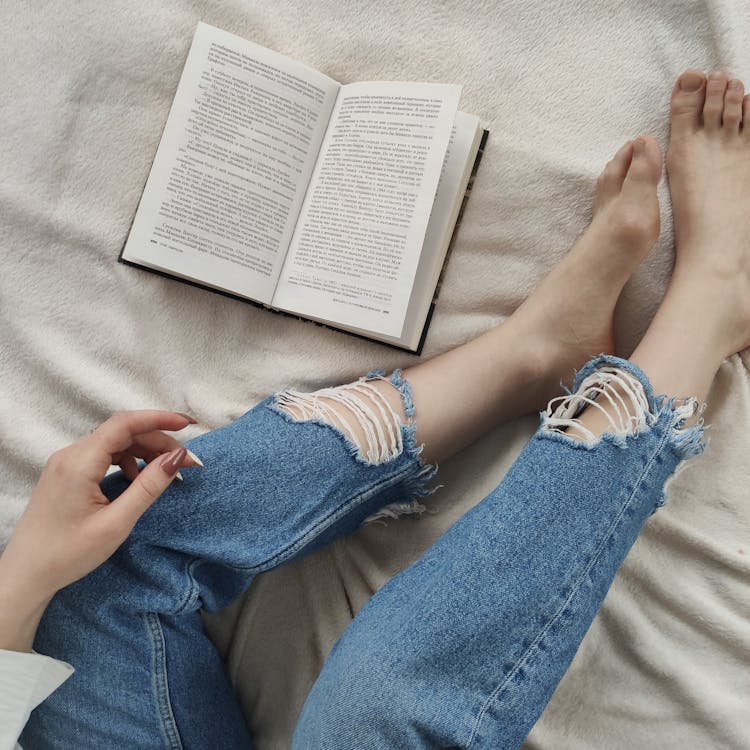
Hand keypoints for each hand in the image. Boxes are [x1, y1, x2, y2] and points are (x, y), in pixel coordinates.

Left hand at [0, 410, 201, 650]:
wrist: (26, 575)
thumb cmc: (68, 554)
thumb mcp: (116, 523)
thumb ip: (148, 487)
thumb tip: (176, 457)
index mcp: (79, 462)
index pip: (124, 424)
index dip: (159, 418)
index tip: (188, 424)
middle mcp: (70, 454)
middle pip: (122, 432)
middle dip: (157, 440)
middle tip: (186, 462)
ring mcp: (66, 463)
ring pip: (114, 442)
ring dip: (144, 450)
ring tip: (166, 470)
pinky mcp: (66, 473)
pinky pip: (103, 454)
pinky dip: (128, 459)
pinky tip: (137, 478)